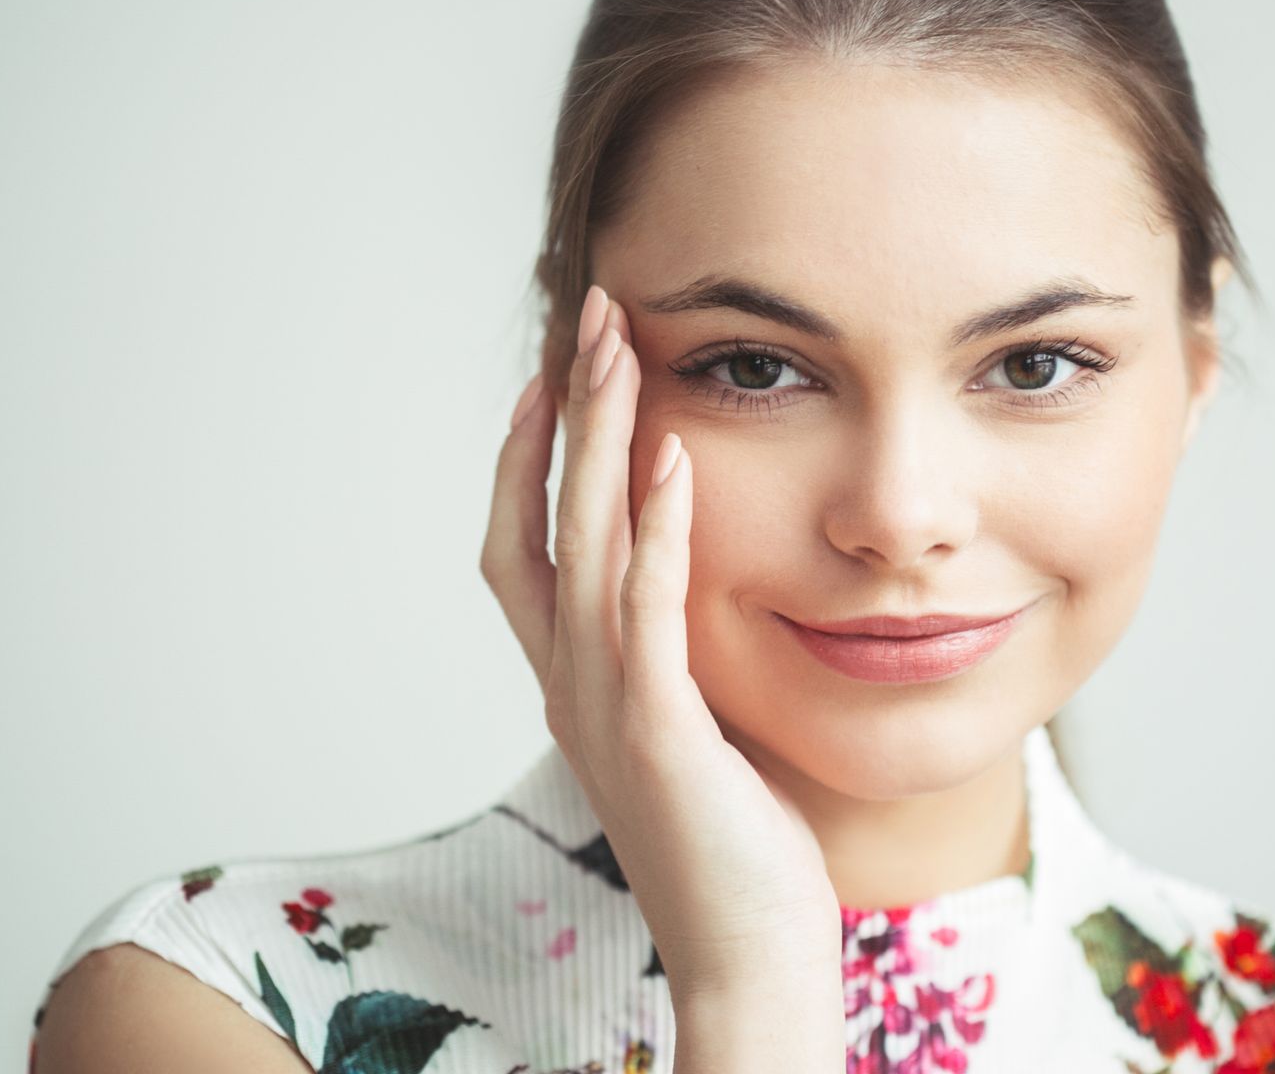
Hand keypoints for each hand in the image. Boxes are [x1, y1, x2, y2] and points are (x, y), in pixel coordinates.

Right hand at [480, 283, 841, 1005]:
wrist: (748, 959)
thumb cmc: (739, 849)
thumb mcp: (700, 728)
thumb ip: (682, 657)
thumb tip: (706, 592)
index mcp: (577, 684)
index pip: (525, 549)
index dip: (527, 460)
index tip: (554, 379)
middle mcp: (572, 687)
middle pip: (541, 521)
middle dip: (564, 412)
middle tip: (589, 315)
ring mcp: (607, 709)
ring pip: (583, 546)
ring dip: (600, 440)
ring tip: (619, 348)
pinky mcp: (659, 733)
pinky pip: (647, 611)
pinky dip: (654, 529)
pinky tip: (673, 457)